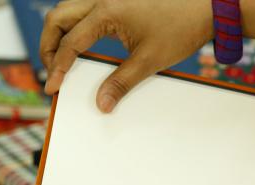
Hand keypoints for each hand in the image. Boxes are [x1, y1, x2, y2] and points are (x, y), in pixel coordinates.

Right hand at [40, 0, 212, 111]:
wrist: (207, 5)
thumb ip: (121, 83)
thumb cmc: (181, 26)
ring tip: (61, 60)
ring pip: (67, 10)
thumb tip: (101, 105)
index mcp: (107, 12)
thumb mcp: (149, 60)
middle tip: (51, 72)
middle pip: (57, 18)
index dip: (56, 68)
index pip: (69, 42)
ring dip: (58, 33)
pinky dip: (74, 27)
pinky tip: (80, 44)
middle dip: (47, 46)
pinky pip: (84, 9)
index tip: (51, 88)